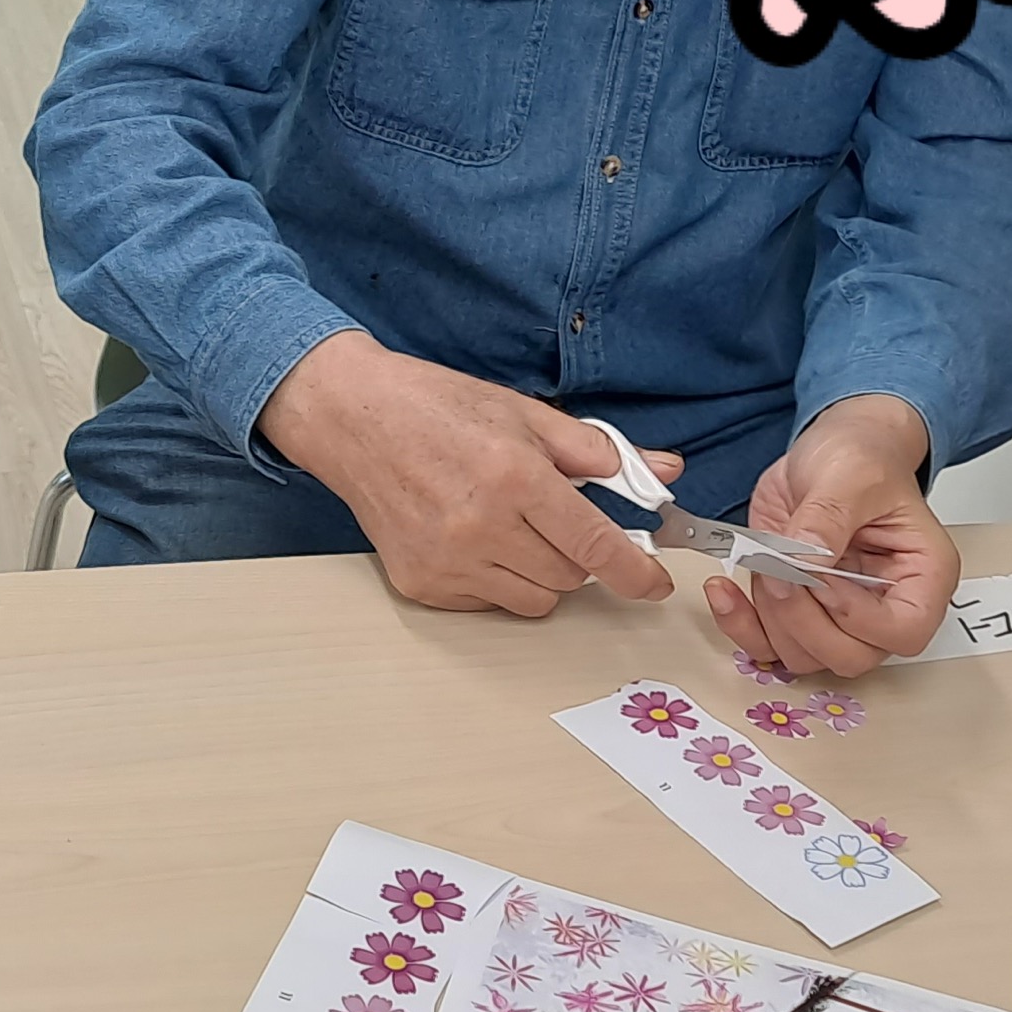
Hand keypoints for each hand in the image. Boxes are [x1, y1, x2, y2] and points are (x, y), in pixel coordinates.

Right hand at [256, 331, 678, 617]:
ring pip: (534, 600)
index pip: (595, 545)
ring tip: (513, 526)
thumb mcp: (522, 412)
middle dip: (577, 553)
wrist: (350, 418)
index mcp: (514, 476)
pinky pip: (489, 604)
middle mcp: (481, 527)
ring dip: (541, 571)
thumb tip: (661, 472)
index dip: (636, 571)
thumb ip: (595, 449)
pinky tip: (474, 538)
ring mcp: (447, 562)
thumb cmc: (434, 407)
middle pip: (570, 578)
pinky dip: (498, 580)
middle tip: (555, 518)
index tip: (655, 580)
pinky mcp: (421, 583)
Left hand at [708, 394, 958, 675]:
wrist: (833, 446)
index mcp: (922, 576)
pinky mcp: (798, 608)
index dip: (856, 616)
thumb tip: (798, 568)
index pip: (904, 632)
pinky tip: (723, 590)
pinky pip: (768, 643)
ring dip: (771, 616)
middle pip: (850, 656)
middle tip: (781, 569)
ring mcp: (839, 614)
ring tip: (762, 560)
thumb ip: (827, 520)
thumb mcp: (849, 474)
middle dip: (804, 619)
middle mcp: (884, 606)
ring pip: (805, 655)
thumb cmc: (860, 456)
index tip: (821, 575)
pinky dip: (741, 624)